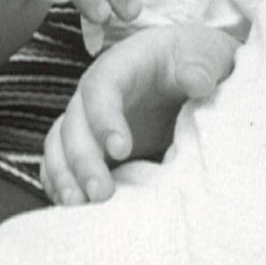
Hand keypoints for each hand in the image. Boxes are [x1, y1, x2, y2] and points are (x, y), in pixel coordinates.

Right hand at [42, 25, 240, 204]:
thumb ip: (201, 69)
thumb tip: (197, 82)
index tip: (122, 149)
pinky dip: (60, 183)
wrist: (190, 70)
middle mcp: (95, 94)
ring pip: (60, 145)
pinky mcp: (92, 145)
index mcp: (122, 67)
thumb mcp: (206, 56)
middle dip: (82, 160)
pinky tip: (72, 208)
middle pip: (74, 123)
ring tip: (79, 206)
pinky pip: (61, 162)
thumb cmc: (195, 59)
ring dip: (65, 175)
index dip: (104, 119)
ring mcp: (90, 121)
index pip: (100, 88)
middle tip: (100, 192)